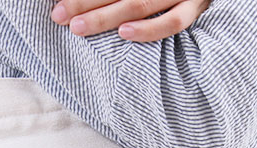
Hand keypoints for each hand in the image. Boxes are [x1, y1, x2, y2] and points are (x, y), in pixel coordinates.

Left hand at [50, 0, 210, 41]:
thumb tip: (98, 6)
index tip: (58, 3)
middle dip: (85, 2)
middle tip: (58, 16)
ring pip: (139, 3)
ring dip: (107, 16)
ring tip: (79, 28)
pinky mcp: (198, 5)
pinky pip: (174, 21)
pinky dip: (150, 29)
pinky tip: (125, 34)